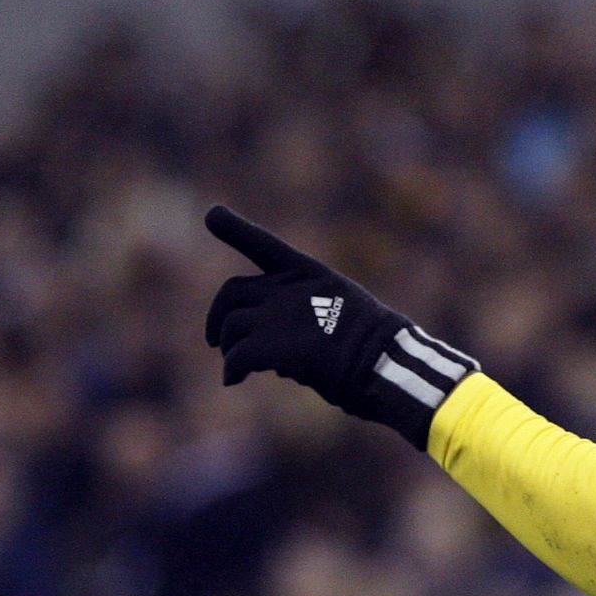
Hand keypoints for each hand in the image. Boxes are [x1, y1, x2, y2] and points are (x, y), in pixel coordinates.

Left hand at [203, 205, 477, 448]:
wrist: (381, 361)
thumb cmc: (373, 344)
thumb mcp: (343, 311)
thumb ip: (304, 319)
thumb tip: (276, 354)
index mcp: (309, 273)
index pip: (264, 245)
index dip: (235, 229)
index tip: (213, 215)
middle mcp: (285, 288)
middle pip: (230, 293)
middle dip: (217, 315)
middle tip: (215, 339)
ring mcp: (275, 315)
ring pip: (230, 327)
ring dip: (228, 349)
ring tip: (237, 369)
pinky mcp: (268, 346)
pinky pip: (236, 357)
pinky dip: (231, 370)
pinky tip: (234, 380)